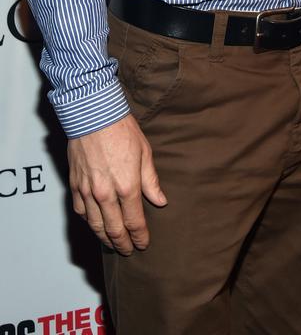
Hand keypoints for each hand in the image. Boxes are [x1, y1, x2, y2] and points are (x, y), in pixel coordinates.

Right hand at [68, 114, 166, 253]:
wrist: (93, 114)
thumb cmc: (122, 130)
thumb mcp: (145, 153)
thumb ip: (151, 181)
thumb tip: (160, 201)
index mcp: (127, 186)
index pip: (135, 222)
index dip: (140, 236)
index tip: (143, 244)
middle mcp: (106, 194)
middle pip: (114, 230)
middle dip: (123, 244)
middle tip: (128, 251)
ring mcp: (88, 192)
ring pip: (95, 225)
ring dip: (105, 239)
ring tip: (113, 245)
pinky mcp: (75, 186)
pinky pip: (81, 212)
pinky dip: (89, 223)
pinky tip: (95, 226)